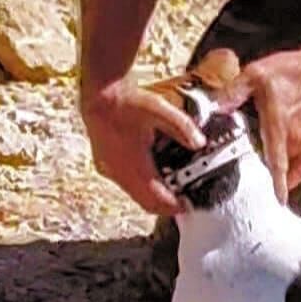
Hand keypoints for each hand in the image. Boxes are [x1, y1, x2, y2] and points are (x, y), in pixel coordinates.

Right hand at [81, 80, 206, 216]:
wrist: (100, 96)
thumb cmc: (127, 103)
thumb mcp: (160, 110)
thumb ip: (182, 127)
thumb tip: (200, 143)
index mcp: (134, 164)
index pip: (157, 198)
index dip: (174, 206)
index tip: (188, 205)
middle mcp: (120, 172)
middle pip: (146, 203)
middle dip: (165, 205)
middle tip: (182, 201)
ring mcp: (110, 171)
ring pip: (135, 196)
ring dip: (153, 197)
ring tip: (171, 188)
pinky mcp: (105, 167)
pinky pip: (126, 186)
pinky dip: (141, 186)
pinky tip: (152, 173)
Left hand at [219, 48, 300, 202]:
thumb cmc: (297, 71)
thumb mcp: (257, 73)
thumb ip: (234, 91)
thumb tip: (215, 106)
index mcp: (279, 123)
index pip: (277, 161)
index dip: (276, 184)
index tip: (276, 200)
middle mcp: (296, 137)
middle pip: (276, 165)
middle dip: (261, 169)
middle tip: (247, 170)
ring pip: (290, 166)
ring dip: (277, 169)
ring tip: (264, 168)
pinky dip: (294, 173)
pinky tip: (285, 176)